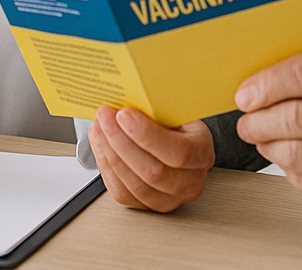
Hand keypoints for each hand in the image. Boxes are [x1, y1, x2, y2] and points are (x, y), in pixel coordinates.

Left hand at [88, 106, 213, 211]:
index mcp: (202, 153)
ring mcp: (171, 199)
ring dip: (110, 154)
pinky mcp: (149, 206)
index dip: (147, 135)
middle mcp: (190, 181)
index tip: (124, 114)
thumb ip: (159, 107)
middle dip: (121, 142)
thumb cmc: (177, 123)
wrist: (180, 142)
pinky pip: (124, 194)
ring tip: (98, 130)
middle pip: (153, 172)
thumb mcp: (177, 110)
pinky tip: (101, 147)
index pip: (178, 152)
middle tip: (105, 117)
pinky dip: (107, 169)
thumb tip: (131, 94)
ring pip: (135, 185)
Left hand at [234, 42, 301, 215]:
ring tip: (264, 137)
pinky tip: (292, 156)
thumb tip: (262, 79)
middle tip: (248, 119)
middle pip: (293, 117)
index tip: (245, 94)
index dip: (265, 85)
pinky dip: (290, 169)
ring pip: (294, 154)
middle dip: (258, 120)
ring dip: (268, 146)